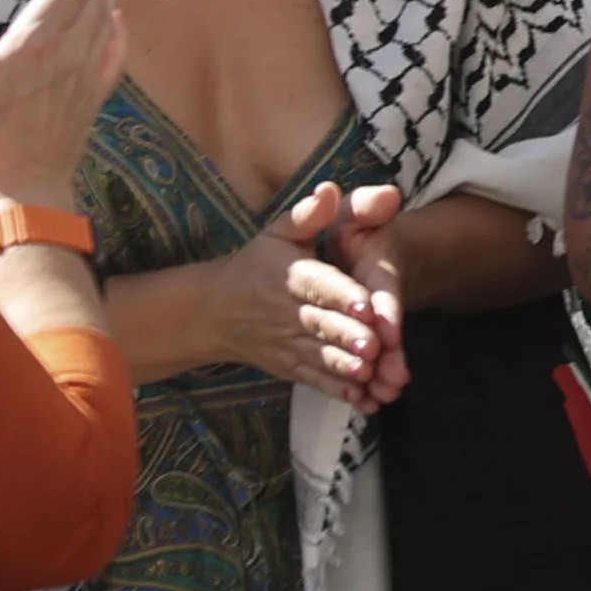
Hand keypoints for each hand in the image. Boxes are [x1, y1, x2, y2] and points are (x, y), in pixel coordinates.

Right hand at [249, 180, 406, 407]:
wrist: (214, 311)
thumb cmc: (258, 264)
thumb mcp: (278, 231)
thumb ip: (309, 215)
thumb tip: (330, 191)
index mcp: (290, 276)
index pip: (318, 285)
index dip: (341, 295)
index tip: (366, 303)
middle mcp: (288, 313)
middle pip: (321, 326)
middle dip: (348, 336)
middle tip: (376, 346)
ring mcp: (287, 344)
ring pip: (318, 357)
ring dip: (345, 368)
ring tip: (371, 374)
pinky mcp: (288, 367)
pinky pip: (312, 379)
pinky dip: (336, 390)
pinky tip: (361, 400)